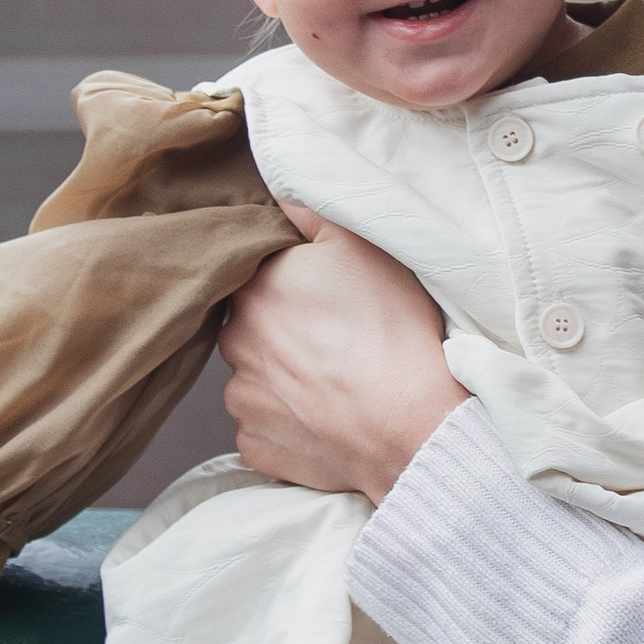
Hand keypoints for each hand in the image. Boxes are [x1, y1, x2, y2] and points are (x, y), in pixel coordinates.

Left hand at [219, 211, 464, 501]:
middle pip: (252, 329)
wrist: (409, 424)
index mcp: (253, 289)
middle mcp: (234, 343)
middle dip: (284, 334)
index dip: (291, 288)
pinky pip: (265, 429)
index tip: (324, 302)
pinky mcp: (256, 447)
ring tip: (336, 385)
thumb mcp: (362, 248)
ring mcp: (242, 400)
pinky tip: (327, 418)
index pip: (257, 278)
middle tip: (335, 341)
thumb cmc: (390, 330)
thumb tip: (279, 196)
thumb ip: (312, 215)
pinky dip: (290, 425)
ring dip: (285, 381)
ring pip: (257, 381)